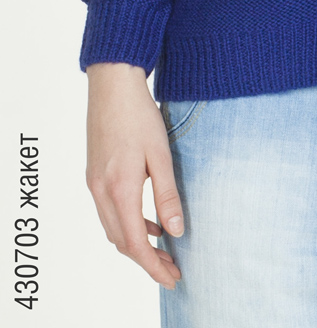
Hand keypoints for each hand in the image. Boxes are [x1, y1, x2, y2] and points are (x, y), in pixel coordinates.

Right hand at [85, 62, 183, 289]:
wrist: (112, 84)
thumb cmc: (139, 115)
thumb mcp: (161, 154)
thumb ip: (167, 195)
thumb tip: (177, 232)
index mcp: (119, 189)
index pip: (135, 244)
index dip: (154, 266)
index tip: (173, 278)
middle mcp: (101, 192)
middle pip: (121, 242)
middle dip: (147, 261)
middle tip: (173, 269)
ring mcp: (93, 183)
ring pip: (113, 229)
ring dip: (136, 243)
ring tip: (164, 249)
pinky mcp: (94, 174)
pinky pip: (109, 212)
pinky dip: (127, 223)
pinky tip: (147, 219)